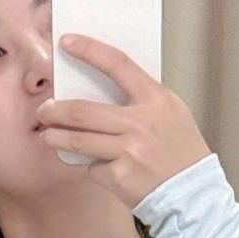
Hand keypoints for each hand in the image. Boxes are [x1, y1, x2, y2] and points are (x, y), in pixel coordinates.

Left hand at [35, 34, 211, 209]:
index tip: (66, 42)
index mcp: (156, 100)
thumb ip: (141, 101)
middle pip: (83, 110)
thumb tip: (100, 90)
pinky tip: (102, 169)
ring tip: (48, 136)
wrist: (193, 195)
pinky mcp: (120, 176)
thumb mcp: (171, 114)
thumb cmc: (181, 152)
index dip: (89, 50)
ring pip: (78, 140)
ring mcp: (129, 151)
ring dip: (55, 137)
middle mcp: (141, 123)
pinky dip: (93, 167)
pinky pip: (93, 167)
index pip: (118, 64)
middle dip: (55, 110)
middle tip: (44, 110)